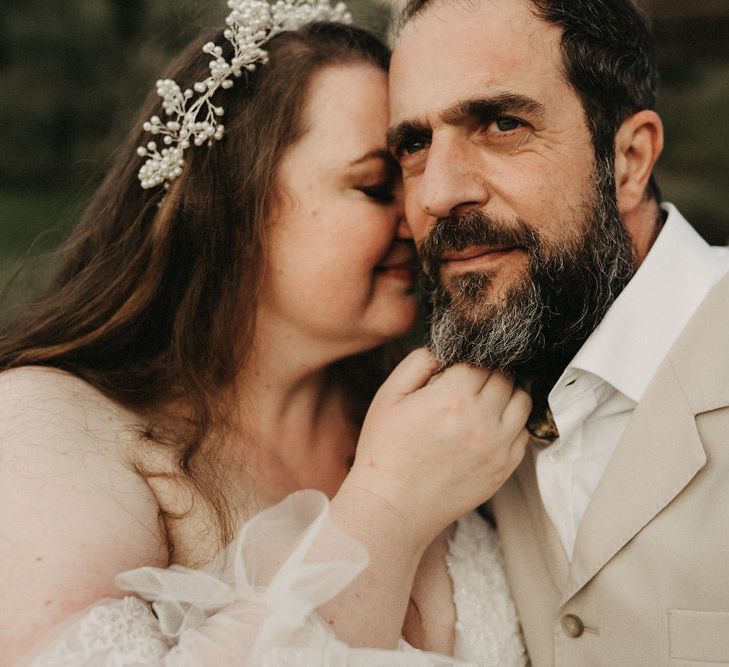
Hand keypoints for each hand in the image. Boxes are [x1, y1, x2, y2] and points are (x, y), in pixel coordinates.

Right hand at [345, 348, 530, 549]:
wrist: (392, 507)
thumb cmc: (385, 451)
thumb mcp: (389, 395)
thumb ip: (419, 362)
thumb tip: (447, 348)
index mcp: (453, 398)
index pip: (481, 359)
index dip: (469, 358)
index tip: (458, 367)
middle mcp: (482, 421)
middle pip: (506, 376)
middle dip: (489, 371)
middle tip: (470, 381)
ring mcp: (498, 447)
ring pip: (523, 401)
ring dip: (508, 392)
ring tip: (485, 398)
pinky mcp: (504, 468)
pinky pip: (524, 432)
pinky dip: (513, 421)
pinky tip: (490, 423)